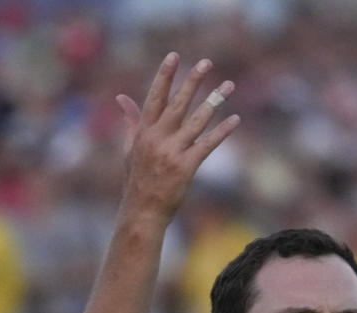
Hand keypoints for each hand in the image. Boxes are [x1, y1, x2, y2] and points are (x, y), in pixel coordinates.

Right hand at [115, 52, 238, 223]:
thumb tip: (122, 98)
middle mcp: (156, 138)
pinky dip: (222, 131)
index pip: (154, 97)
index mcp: (143, 132)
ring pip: (196, 120)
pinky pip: (208, 144)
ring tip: (229, 85)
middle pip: (178, 103)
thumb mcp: (130, 149)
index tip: (174, 57)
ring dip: (214, 101)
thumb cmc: (137, 181)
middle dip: (192, 81)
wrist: (142, 211)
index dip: (165, 76)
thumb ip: (131, 122)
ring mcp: (171, 152)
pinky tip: (235, 118)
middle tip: (206, 62)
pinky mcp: (186, 166)